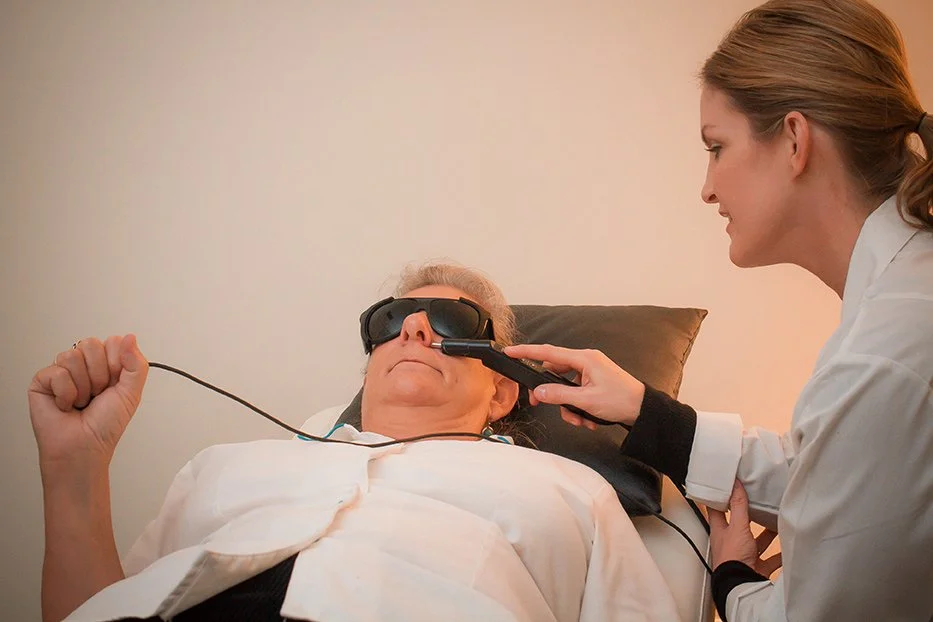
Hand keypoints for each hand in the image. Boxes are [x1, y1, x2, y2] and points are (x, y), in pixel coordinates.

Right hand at [28, 335, 148, 474]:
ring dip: (83, 386)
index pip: (113, 341)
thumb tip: (130, 337)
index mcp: (107, 364)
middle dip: (99, 375)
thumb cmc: (106, 425)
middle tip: (97, 394)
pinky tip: (66, 405)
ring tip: (81, 401)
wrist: (84, 447)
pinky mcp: (43, 380)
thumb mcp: (132, 393)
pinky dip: (66, 393)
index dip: (117, 364)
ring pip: (73, 356)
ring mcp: (63, 370)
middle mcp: (85, 365)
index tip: (115, 383)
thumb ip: (137, 363)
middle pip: (91, 344)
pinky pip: (57, 372)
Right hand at [503, 343, 644, 427]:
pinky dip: (578, 407)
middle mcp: (586, 361)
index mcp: (584, 359)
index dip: (526, 352)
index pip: (548, 352)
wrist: (644, 410)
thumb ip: (559, 395)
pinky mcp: (594, 382)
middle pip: (555, 373)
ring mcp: (590, 372)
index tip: (510, 351)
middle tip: (541, 403)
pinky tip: (588, 420)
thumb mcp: (586, 400)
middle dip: (551, 393)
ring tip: (580, 420)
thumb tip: (539, 392)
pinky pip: (576, 392)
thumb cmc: (621, 400)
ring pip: (565, 387)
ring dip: (568, 406)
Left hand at [709, 480, 782, 577]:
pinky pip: (770, 557)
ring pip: (756, 540)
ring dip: (767, 532)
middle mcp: (730, 542)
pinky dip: (779, 552)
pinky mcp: (756, 566)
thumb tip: (735, 485)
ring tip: (776, 520)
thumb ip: (738, 506)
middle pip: (739, 524)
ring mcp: (743, 555)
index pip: (716, 509)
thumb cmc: (732, 559)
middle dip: (750, 514)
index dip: (720, 497)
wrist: (741, 586)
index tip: (727, 485)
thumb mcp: (737, 527)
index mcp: (719, 530)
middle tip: (759, 501)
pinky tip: (787, 546)